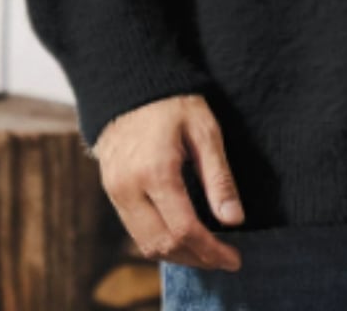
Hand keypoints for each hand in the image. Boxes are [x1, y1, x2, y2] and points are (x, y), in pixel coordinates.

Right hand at [92, 93, 245, 270]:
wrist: (130, 86)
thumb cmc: (174, 104)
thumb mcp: (205, 131)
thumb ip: (219, 178)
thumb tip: (233, 220)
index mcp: (157, 172)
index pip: (184, 229)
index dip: (211, 250)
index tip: (234, 258)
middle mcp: (130, 188)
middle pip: (163, 245)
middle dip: (196, 259)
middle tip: (224, 259)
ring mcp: (116, 193)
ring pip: (146, 245)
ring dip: (178, 256)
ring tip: (207, 253)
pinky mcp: (112, 193)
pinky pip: (135, 232)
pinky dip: (160, 242)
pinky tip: (183, 238)